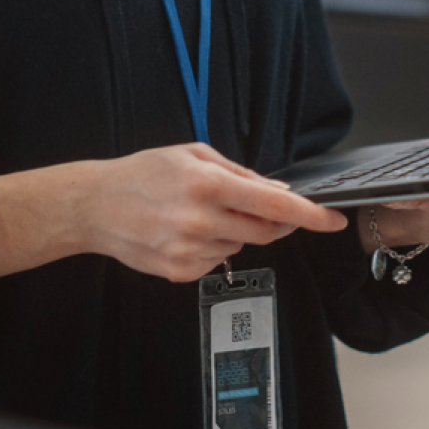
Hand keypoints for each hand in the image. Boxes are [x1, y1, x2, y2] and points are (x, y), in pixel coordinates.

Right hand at [85, 142, 346, 283]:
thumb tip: (279, 192)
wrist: (95, 206)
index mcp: (206, 184)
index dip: (310, 215)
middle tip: (255, 207)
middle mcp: (200, 220)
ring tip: (197, 214)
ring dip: (234, 231)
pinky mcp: (181, 273)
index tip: (333, 220)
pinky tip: (184, 232)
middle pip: (265, 233)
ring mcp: (190, 251)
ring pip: (240, 246)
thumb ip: (239, 173)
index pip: (273, 205)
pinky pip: (218, 261)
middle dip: (274, 222)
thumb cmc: (142, 174)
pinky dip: (212, 247)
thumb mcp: (191, 155)